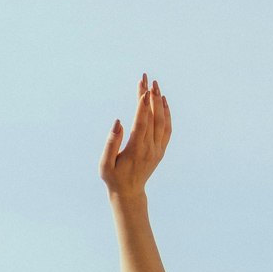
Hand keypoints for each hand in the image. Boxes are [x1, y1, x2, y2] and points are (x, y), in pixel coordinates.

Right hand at [100, 74, 171, 199]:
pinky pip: (167, 129)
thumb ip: (111, 143)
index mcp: (136, 150)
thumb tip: (118, 122)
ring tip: (155, 85)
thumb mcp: (105, 164)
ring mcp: (158, 149)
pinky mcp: (161, 150)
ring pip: (162, 121)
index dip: (143, 106)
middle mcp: (150, 148)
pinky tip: (163, 101)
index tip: (143, 89)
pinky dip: (167, 113)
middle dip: (150, 96)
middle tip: (147, 79)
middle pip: (153, 118)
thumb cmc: (113, 177)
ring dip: (159, 102)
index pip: (142, 123)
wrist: (129, 193)